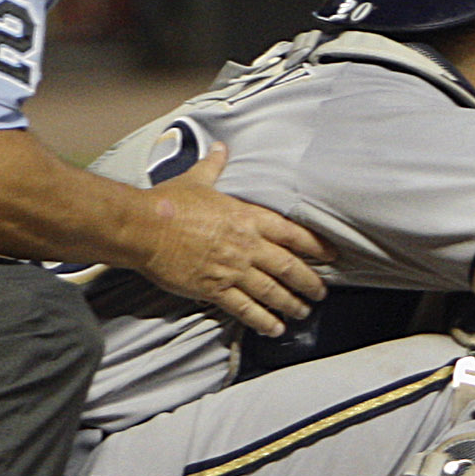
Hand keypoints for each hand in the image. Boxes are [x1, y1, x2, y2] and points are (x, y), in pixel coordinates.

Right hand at [130, 144, 333, 335]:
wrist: (142, 228)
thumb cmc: (169, 202)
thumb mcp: (197, 179)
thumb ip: (215, 166)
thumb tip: (220, 147)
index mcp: (249, 217)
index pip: (294, 233)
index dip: (316, 246)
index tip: (332, 255)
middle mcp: (247, 245)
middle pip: (289, 266)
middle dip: (309, 281)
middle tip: (321, 293)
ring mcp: (232, 269)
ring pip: (271, 290)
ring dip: (290, 303)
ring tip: (303, 312)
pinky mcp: (213, 288)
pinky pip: (244, 308)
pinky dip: (262, 320)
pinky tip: (275, 328)